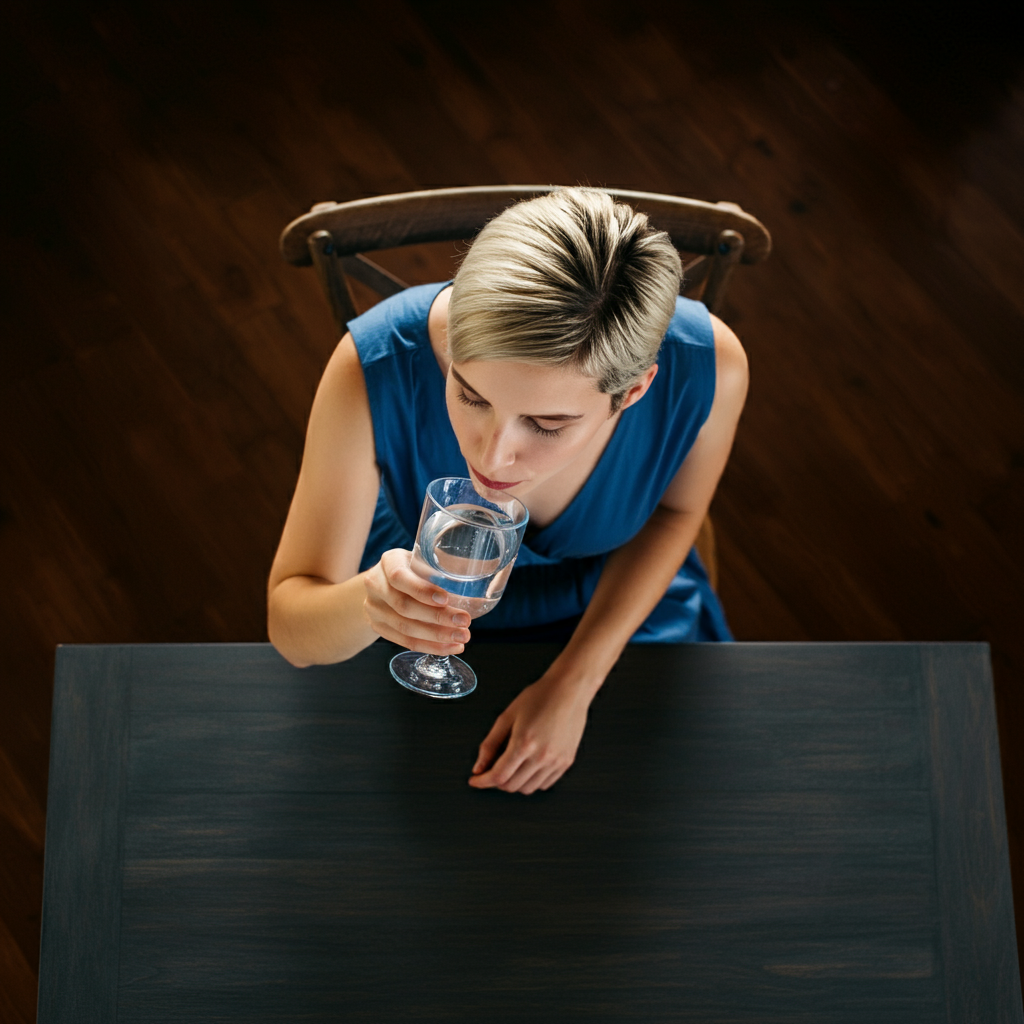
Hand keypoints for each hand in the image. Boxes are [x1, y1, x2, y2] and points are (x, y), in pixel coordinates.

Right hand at [362, 548, 470, 654]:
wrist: (384, 583)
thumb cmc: (415, 568)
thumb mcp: (425, 559)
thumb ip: (448, 567)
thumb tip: (486, 581)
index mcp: (389, 561)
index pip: (399, 577)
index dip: (422, 590)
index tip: (446, 598)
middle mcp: (376, 584)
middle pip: (404, 606)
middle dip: (437, 617)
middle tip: (464, 621)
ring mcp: (374, 608)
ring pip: (404, 628)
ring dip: (436, 636)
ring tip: (462, 637)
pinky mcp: (378, 627)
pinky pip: (404, 641)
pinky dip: (429, 646)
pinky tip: (450, 646)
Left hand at [468, 675, 591, 794]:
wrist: (569, 689)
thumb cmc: (539, 697)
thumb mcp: (508, 716)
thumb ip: (490, 744)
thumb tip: (479, 768)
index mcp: (524, 743)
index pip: (498, 776)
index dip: (483, 781)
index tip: (475, 780)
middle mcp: (541, 756)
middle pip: (512, 786)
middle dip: (496, 781)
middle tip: (491, 770)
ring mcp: (556, 761)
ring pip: (528, 788)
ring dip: (514, 783)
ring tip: (511, 766)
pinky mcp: (566, 762)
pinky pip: (544, 784)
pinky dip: (532, 781)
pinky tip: (527, 767)